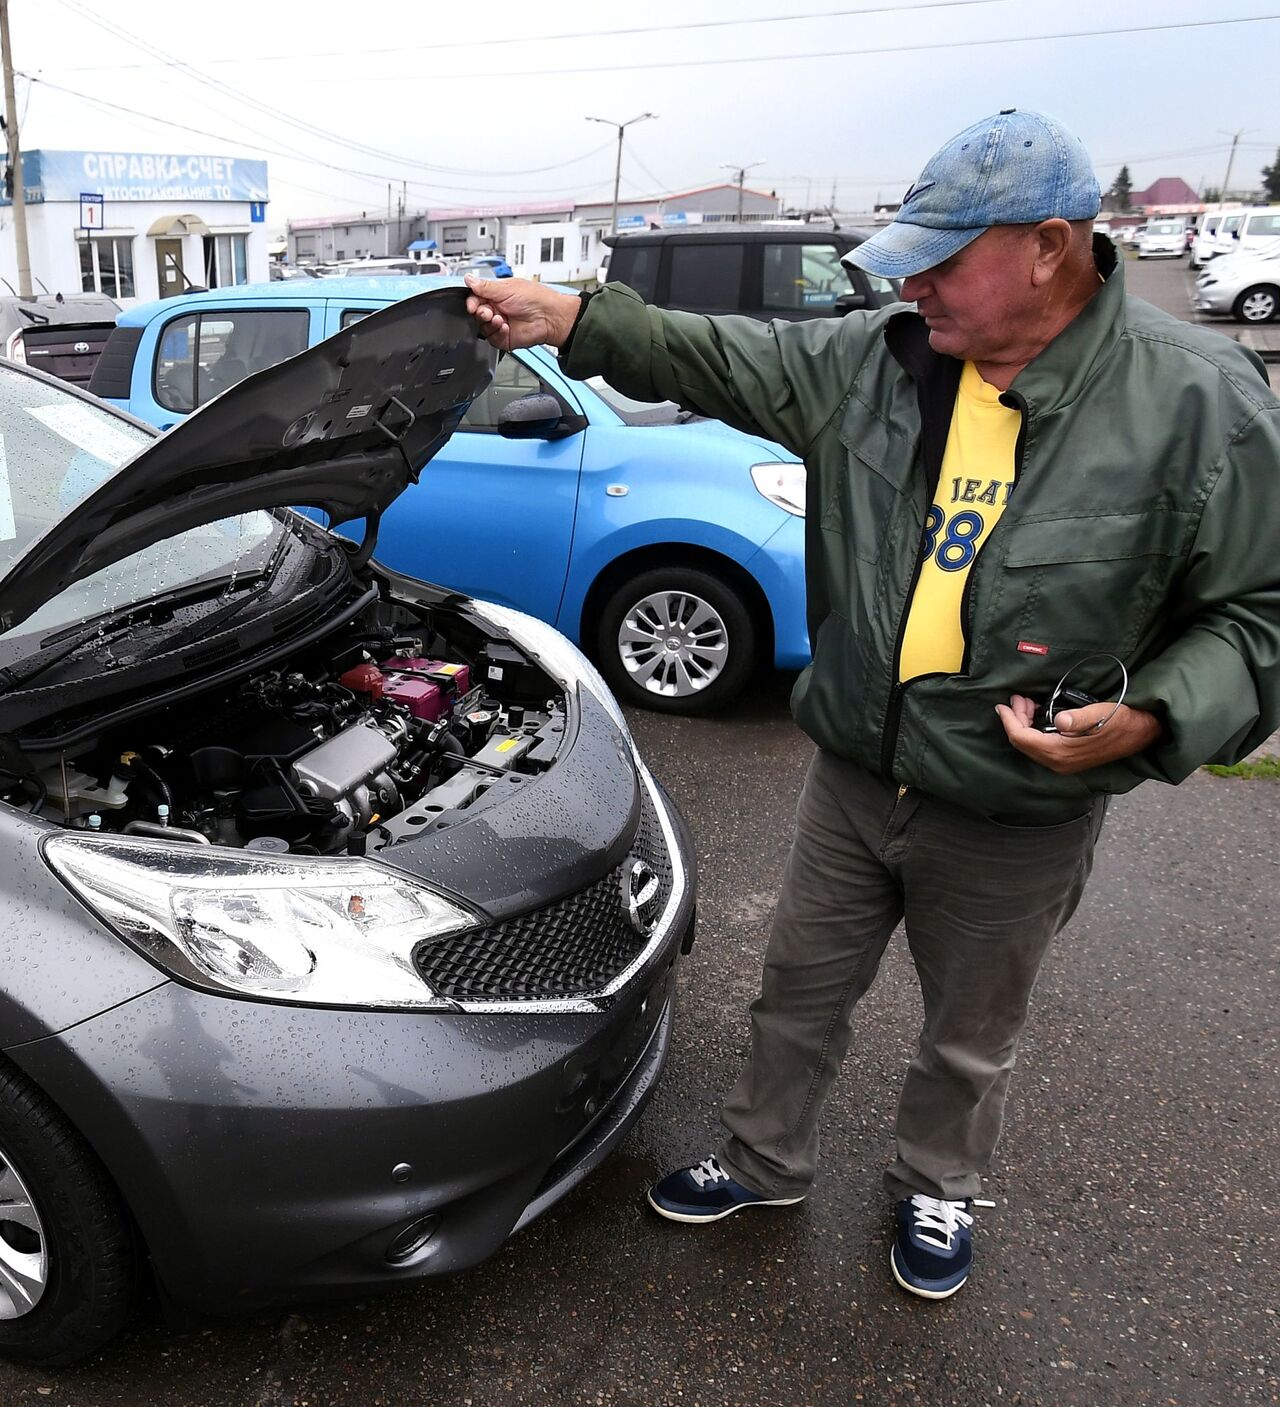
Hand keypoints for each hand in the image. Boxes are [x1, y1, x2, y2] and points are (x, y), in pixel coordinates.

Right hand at [464, 275, 581, 351]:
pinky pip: (491, 339)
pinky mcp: (504, 338)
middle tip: (487, 311)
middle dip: (480, 312)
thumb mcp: (506, 288)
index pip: (475, 298)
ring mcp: (500, 324)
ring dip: (488, 323)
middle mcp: (497, 309)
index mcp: (496, 294)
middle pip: (477, 313)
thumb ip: (485, 286)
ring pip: (482, 327)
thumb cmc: (535, 298)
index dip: (472, 302)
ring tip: (499, 318)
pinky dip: (496, 333)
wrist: (550, 317)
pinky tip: (505, 327)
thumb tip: (469, 278)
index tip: (472, 304)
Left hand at [995, 694, 1162, 773]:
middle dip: (1016, 719)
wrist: (1142, 734)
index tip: (1002, 705)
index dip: (1009, 721)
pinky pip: (1040, 745)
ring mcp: (1062, 763)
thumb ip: (1079, 718)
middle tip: (1018, 698)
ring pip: (1030, 744)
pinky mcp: (1067, 759)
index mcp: (1061, 753)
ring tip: (1026, 703)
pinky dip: (1034, 729)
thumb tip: (1061, 720)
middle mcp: (1058, 763)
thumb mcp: (1101, 714)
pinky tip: (1037, 714)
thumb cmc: (1122, 721)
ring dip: (1024, 723)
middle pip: (1023, 742)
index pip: (1022, 738)